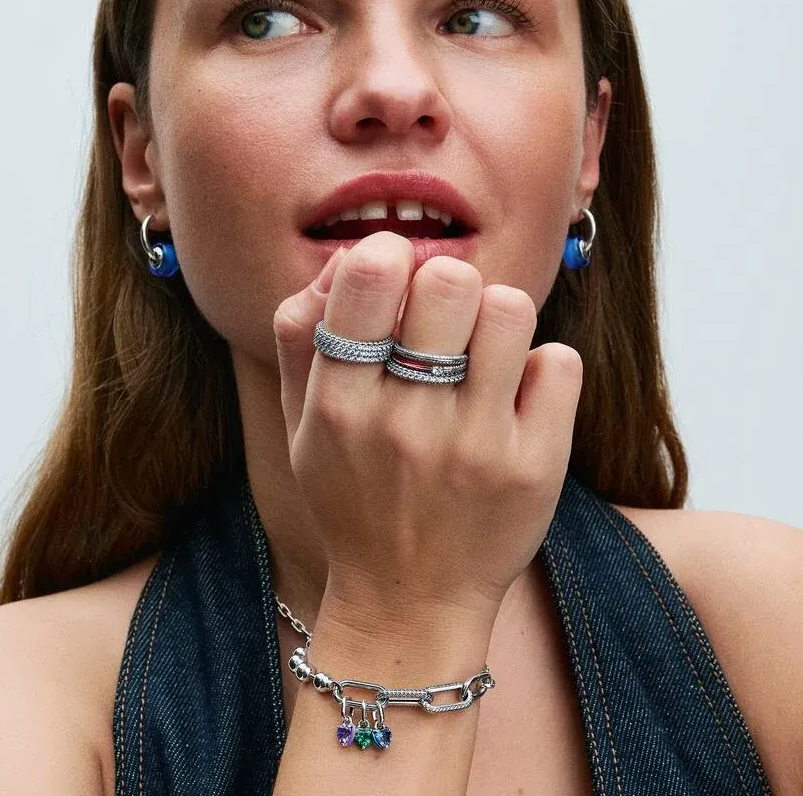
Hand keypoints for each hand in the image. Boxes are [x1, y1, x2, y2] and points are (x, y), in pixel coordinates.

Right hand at [272, 232, 580, 623]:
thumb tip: (352, 256)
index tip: (395, 281)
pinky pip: (559, 362)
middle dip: (450, 284)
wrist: (409, 603)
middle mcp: (405, 423)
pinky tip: (517, 399)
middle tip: (445, 322)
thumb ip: (302, 333)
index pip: (370, 273)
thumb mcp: (300, 424)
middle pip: (451, 279)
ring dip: (499, 318)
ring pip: (510, 309)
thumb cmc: (354, 497)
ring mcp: (475, 447)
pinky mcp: (534, 468)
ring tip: (484, 355)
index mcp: (338, 404)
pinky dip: (542, 369)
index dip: (390, 255)